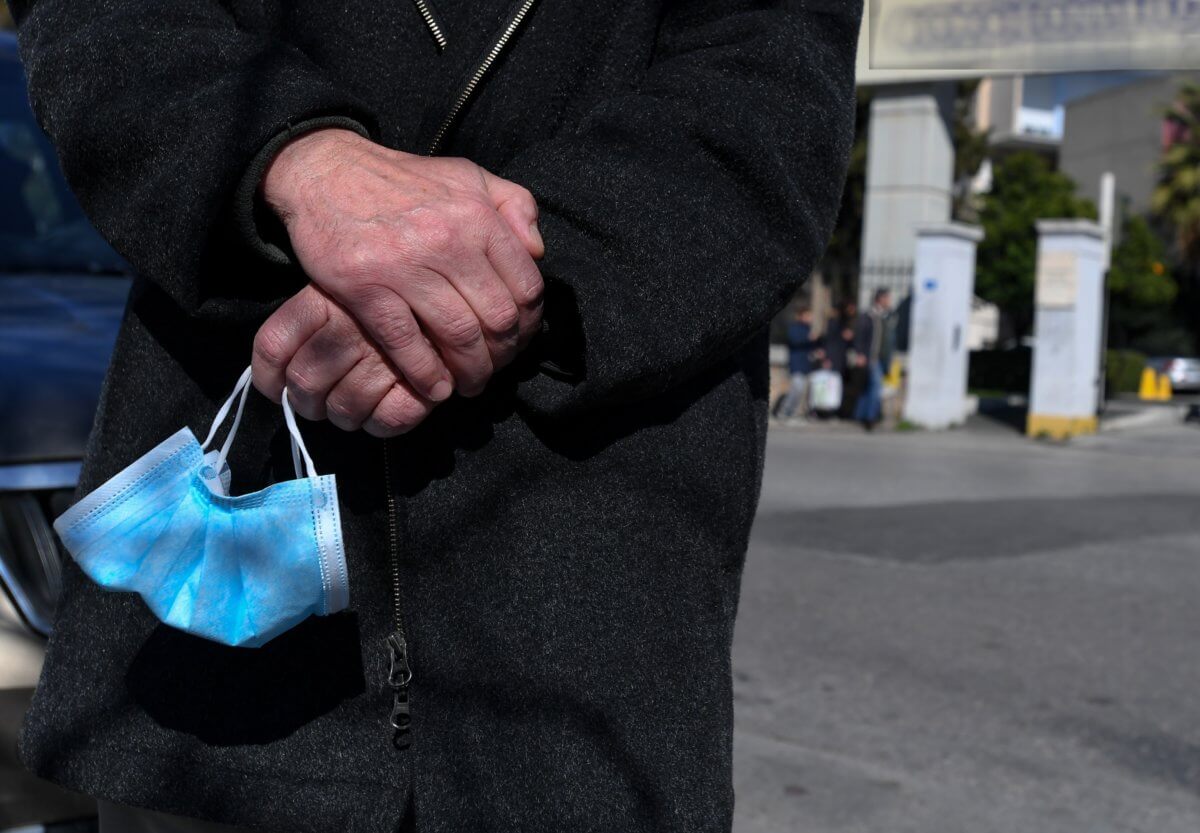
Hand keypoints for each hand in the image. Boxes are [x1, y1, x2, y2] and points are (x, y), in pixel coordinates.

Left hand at [253, 284, 432, 437]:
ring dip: (344, 417)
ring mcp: (386, 355)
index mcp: (325, 297)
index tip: (278, 391)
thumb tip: (277, 383)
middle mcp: (351, 324)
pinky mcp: (420, 384)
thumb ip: (312, 323)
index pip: (273, 346)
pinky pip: (385, 421)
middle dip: (307, 405)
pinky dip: (380, 425)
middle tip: (320, 405)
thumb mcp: (345, 287)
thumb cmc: (395, 293)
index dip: (269, 379)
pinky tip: (383, 412)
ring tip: (354, 408)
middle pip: (303, 381)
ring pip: (341, 408)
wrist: (458, 296)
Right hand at [260, 128, 544, 401]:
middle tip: (494, 370)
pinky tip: (434, 387)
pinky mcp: (366, 288)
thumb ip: (514, 205)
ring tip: (468, 384)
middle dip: (502, 355)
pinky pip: (407, 344)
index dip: (528, 324)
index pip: (526, 286)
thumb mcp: (468, 176)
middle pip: (496, 318)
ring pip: (458, 336)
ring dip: (469, 371)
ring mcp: (405, 265)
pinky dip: (425, 374)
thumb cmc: (404, 183)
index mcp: (478, 217)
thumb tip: (538, 252)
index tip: (517, 340)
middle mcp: (448, 240)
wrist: (327, 172)